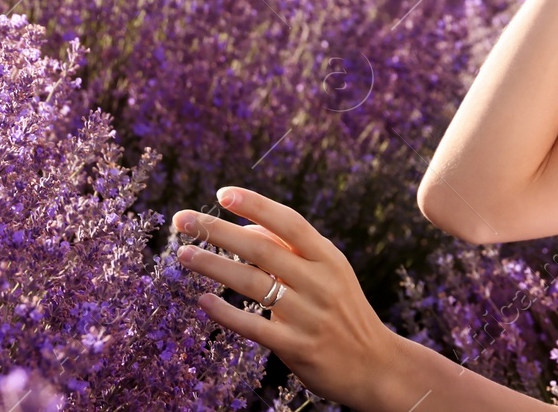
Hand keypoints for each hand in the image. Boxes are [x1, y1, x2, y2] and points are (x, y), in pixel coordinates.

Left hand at [173, 187, 398, 409]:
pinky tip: (203, 302)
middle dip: (219, 231)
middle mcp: (319, 282)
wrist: (374, 365)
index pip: (289, 222)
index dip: (256, 205)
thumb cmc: (342, 312)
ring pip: (252, 284)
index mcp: (329, 258)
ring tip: (183, 254)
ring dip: (213, 266)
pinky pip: (253, 327)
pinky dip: (226, 313)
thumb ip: (292, 252)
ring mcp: (308, 315)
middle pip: (262, 249)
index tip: (223, 193)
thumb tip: (242, 230)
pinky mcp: (297, 347)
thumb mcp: (330, 274)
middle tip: (183, 219)